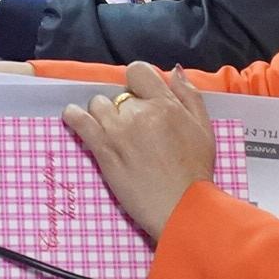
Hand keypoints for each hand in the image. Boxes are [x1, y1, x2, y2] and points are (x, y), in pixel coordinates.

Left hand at [61, 64, 215, 239]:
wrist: (182, 208)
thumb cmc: (196, 171)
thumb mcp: (204, 128)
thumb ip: (189, 95)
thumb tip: (175, 70)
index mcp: (165, 104)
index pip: (137, 70)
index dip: (138, 83)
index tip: (139, 97)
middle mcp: (140, 112)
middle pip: (118, 93)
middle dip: (124, 106)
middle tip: (132, 128)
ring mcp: (118, 130)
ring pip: (97, 104)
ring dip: (102, 114)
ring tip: (111, 131)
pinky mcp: (103, 149)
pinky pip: (79, 121)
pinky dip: (74, 117)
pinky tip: (74, 118)